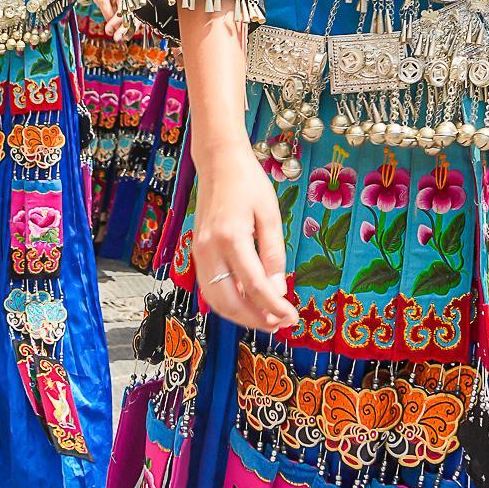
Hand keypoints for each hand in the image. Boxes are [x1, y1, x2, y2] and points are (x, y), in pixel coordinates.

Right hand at [191, 139, 296, 332]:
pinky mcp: (197, 252)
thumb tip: (277, 291)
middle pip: (230, 301)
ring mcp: (199, 252)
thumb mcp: (270, 215)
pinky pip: (210, 287)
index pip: (254, 286)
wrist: (218, 162)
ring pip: (215, 300)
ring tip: (266, 320)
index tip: (291, 318)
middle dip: (255, 319)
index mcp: (231, 238)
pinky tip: (248, 304)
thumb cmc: (248, 183)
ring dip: (240, 316)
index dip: (274, 307)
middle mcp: (210, 250)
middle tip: (280, 325)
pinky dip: (228, 302)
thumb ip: (274, 255)